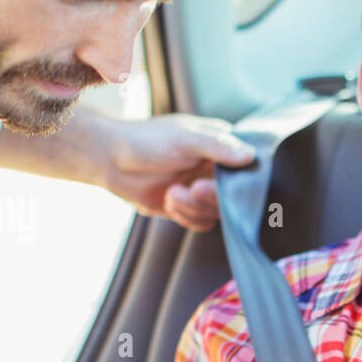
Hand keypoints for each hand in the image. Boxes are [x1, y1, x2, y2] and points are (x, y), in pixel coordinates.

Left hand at [104, 114, 255, 230]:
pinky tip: (168, 201)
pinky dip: (185, 217)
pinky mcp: (188, 207)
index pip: (246, 169)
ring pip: (216, 213)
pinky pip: (201, 223)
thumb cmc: (146, 141)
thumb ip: (218, 147)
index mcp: (221, 147)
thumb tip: (250, 155)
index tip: (219, 181)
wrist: (111, 159)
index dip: (238, 182)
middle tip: (194, 188)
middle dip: (211, 197)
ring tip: (171, 193)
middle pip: (233, 197)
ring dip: (193, 207)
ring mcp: (201, 189)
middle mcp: (215, 170)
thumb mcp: (185, 138)